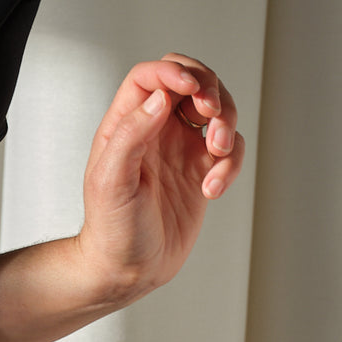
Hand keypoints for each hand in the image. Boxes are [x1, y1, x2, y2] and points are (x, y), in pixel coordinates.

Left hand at [75, 54, 244, 303]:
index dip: (173, 72)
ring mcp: (181, 149)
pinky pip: (229, 150)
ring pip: (217, 111)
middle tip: (211, 115)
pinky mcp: (202, 170)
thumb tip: (159, 97)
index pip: (151, 76)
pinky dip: (230, 164)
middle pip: (192, 82)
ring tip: (216, 153)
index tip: (191, 89)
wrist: (128, 269)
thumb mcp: (111, 180)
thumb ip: (131, 134)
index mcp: (126, 124)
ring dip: (226, 125)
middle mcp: (156, 130)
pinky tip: (213, 189)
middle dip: (210, 90)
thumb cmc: (110, 229)